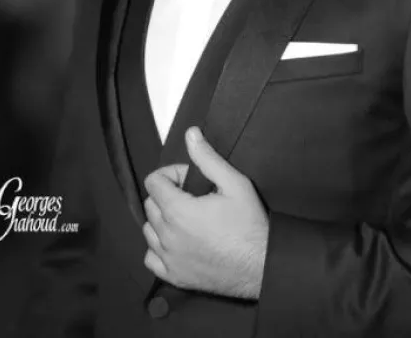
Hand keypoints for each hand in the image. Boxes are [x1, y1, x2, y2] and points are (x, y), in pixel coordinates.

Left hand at [142, 127, 269, 298]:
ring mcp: (169, 258)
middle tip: (193, 198)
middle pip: (150, 205)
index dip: (171, 174)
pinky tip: (178, 243)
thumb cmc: (250, 224)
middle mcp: (167, 235)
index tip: (189, 180)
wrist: (261, 264)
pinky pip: (151, 258)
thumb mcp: (235, 184)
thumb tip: (191, 134)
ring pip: (148, 231)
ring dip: (162, 221)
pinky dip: (159, 248)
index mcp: (178, 210)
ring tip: (186, 220)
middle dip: (167, 195)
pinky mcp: (174, 276)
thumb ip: (208, 158)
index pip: (153, 182)